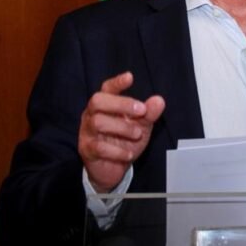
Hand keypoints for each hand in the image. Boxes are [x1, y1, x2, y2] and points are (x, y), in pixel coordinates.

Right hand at [78, 71, 165, 192]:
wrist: (113, 169)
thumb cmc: (124, 142)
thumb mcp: (141, 126)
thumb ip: (149, 114)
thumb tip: (158, 100)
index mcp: (105, 106)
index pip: (107, 89)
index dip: (117, 83)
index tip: (129, 77)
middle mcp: (92, 115)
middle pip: (97, 101)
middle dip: (121, 104)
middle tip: (141, 110)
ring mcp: (87, 132)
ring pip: (97, 122)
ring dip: (122, 128)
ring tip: (137, 134)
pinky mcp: (87, 150)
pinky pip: (99, 147)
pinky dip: (117, 151)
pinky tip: (128, 154)